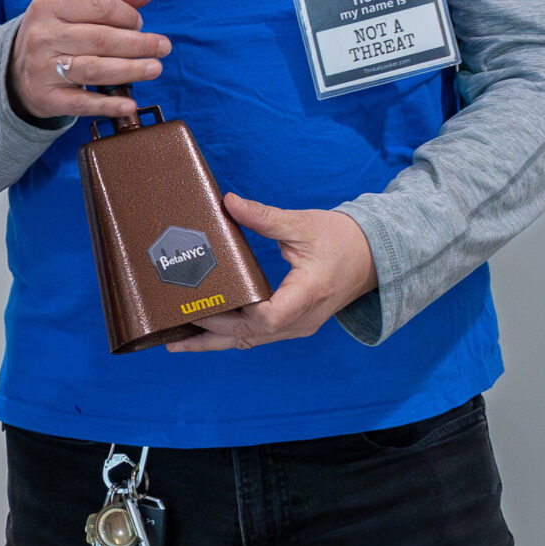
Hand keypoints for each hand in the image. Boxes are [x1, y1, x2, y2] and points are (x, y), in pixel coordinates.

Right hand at [7, 0, 167, 122]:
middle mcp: (43, 34)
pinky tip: (130, 104)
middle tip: (162, 47)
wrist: (18, 67)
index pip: (99, 5)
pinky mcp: (46, 97)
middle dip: (138, 44)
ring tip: (154, 69)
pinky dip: (108, 105)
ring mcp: (42, 67)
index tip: (140, 24)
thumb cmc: (59, 31)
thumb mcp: (79, 6)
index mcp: (50, 3)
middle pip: (100, 39)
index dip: (127, 15)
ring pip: (94, 70)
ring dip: (130, 70)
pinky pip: (82, 103)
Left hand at [164, 195, 376, 352]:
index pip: (269, 316)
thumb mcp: (303, 224)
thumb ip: (264, 217)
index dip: (239, 312)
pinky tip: (205, 336)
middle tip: (172, 322)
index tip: (210, 300)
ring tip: (176, 342)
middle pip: (249, 335)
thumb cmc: (342, 240)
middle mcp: (301, 319)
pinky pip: (257, 337)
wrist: (372, 257)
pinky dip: (230, 337)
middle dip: (210, 330)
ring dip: (214, 342)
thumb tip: (228, 202)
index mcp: (307, 294)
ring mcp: (298, 327)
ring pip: (250, 341)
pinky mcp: (293, 326)